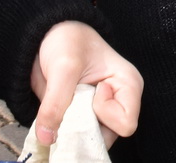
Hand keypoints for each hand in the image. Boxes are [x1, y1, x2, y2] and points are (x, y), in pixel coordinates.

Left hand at [29, 20, 141, 147]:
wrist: (48, 35)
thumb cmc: (68, 40)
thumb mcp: (64, 67)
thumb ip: (56, 103)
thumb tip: (46, 138)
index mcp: (128, 85)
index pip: (125, 123)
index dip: (103, 113)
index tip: (88, 90)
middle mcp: (119, 102)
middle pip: (107, 137)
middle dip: (84, 129)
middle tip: (67, 106)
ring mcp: (100, 112)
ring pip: (89, 141)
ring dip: (70, 131)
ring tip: (61, 107)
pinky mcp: (84, 116)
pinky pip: (76, 137)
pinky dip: (62, 132)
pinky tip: (55, 116)